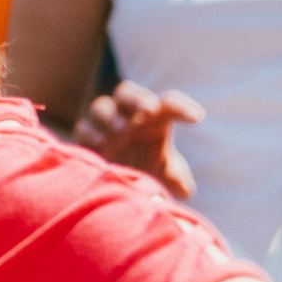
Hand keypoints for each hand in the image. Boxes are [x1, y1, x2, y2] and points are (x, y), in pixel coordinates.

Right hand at [74, 81, 204, 198]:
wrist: (118, 184)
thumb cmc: (149, 170)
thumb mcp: (167, 176)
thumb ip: (176, 178)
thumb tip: (183, 189)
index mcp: (155, 118)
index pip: (169, 103)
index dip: (183, 106)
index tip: (197, 119)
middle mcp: (129, 115)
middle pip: (129, 92)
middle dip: (138, 98)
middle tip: (149, 110)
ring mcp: (105, 125)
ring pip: (102, 106)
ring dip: (110, 115)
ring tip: (122, 129)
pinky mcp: (86, 139)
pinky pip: (83, 128)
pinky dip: (90, 133)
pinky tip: (101, 143)